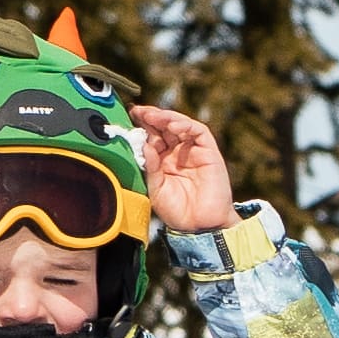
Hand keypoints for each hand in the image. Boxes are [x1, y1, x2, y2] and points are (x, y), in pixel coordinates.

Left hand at [129, 103, 236, 232]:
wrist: (200, 226)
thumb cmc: (176, 211)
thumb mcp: (155, 189)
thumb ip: (150, 167)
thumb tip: (144, 145)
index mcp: (161, 159)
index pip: (151, 135)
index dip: (141, 125)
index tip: (129, 115)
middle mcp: (176, 152)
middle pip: (164, 127)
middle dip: (151, 117)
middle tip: (139, 111)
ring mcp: (193, 151)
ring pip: (180, 125)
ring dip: (167, 117)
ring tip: (153, 116)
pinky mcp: (209, 152)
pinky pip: (198, 132)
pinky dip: (186, 125)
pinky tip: (173, 126)